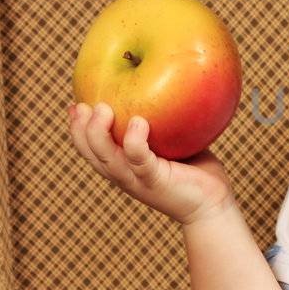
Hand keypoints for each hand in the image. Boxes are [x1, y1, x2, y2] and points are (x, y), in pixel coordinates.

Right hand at [67, 101, 235, 226]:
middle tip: (83, 104)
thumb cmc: (196, 171)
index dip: (77, 128)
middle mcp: (124, 175)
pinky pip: (139, 160)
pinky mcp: (156, 182)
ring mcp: (138, 181)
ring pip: (107, 159)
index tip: (75, 104)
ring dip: (98, 133)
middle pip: (90, 153)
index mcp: (123, 166)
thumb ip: (163, 121)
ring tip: (102, 108)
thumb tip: (165, 83)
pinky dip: (135, 142)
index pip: (90, 149)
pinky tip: (138, 122)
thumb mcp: (173, 142)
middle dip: (80, 128)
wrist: (213, 206)